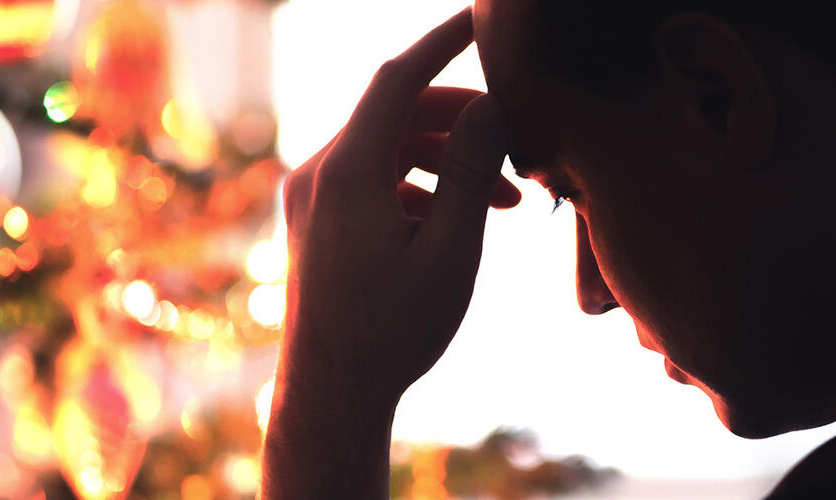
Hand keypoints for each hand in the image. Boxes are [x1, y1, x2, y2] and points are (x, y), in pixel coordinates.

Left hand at [279, 9, 514, 403]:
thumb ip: (474, 173)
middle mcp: (319, 173)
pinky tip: (464, 221)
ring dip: (451, 161)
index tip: (482, 21)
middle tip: (523, 142)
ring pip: (390, 149)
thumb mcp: (451, 252)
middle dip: (465, 120)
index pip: (398, 78)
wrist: (331, 396)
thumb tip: (492, 108)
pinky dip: (421, 186)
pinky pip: (373, 179)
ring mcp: (312, 197)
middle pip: (398, 113)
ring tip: (513, 200)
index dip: (444, 42)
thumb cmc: (392, 332)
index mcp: (348, 172)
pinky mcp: (316, 221)